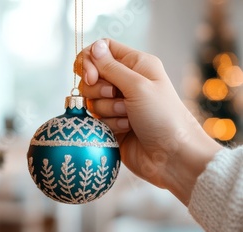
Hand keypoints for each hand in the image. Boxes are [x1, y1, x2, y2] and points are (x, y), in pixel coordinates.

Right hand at [75, 39, 221, 204]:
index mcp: (136, 64)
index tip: (90, 76)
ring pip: (91, 100)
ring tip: (128, 117)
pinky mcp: (111, 124)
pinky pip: (96, 118)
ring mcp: (118, 104)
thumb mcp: (137, 86)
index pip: (101, 49)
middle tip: (116, 96)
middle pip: (91, 76)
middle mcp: (126, 81)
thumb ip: (111, 67)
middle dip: (98, 89)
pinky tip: (126, 129)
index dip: (89, 60)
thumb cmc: (162, 116)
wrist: (171, 156)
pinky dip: (109, 124)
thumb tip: (94, 47)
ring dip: (107, 109)